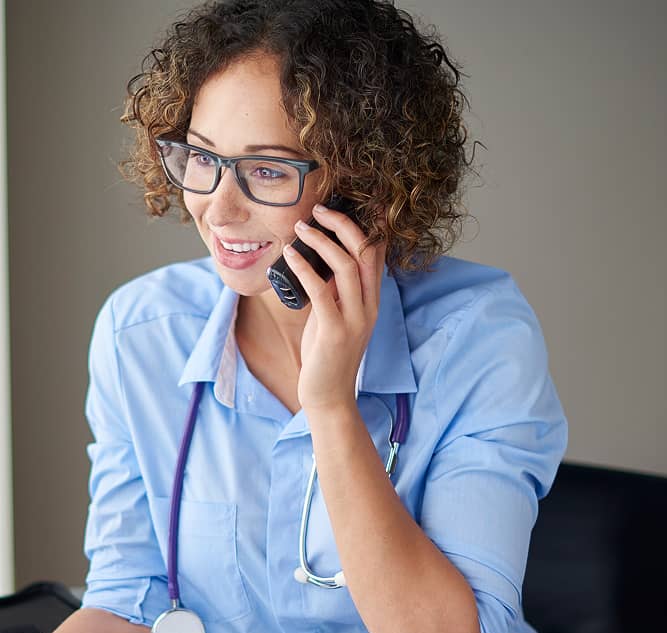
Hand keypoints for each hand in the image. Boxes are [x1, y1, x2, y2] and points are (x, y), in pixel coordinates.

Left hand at [282, 203, 386, 411]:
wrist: (329, 394)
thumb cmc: (327, 352)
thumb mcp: (335, 314)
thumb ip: (333, 289)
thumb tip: (316, 258)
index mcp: (372, 298)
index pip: (377, 252)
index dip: (366, 224)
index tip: (343, 204)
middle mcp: (370, 304)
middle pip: (365, 251)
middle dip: (342, 223)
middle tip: (318, 209)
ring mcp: (356, 318)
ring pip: (346, 266)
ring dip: (321, 241)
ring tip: (300, 228)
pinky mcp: (335, 331)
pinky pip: (321, 291)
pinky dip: (304, 268)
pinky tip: (289, 256)